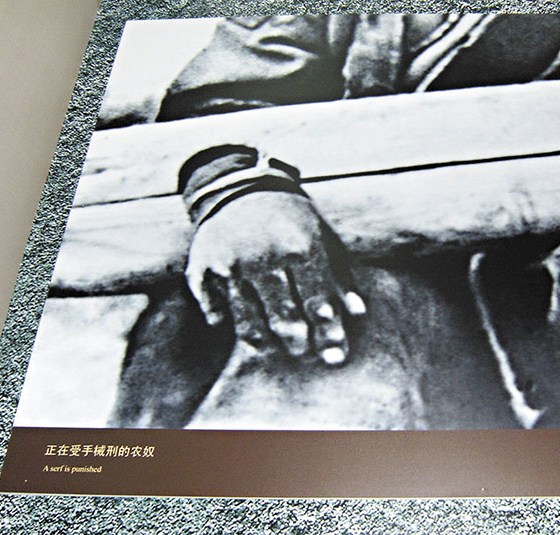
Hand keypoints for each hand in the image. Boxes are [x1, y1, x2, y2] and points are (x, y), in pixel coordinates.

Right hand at [185, 191, 364, 364]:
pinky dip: (225, 322)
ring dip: (266, 343)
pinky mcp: (202, 269)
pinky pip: (215, 308)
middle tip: (304, 355)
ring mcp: (230, 264)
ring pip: (249, 321)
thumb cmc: (291, 219)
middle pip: (284, 317)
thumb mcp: (322, 238)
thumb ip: (340, 276)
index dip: (328, 332)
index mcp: (300, 247)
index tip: (336, 357)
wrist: (239, 188)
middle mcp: (264, 256)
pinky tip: (236, 330)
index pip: (318, 301)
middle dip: (299, 344)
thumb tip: (357, 314)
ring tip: (277, 352)